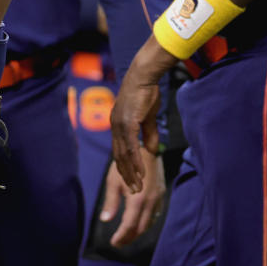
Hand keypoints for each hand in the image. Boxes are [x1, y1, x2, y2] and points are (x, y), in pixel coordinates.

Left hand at [101, 152, 165, 245]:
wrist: (148, 151)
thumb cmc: (126, 165)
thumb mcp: (114, 181)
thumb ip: (111, 202)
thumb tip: (105, 220)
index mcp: (137, 200)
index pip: (129, 226)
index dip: (121, 237)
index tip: (113, 243)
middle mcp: (150, 203)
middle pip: (140, 228)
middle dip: (129, 238)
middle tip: (118, 242)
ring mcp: (158, 200)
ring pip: (149, 224)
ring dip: (138, 232)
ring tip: (126, 236)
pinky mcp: (162, 196)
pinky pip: (155, 216)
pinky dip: (146, 223)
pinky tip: (138, 223)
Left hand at [110, 67, 161, 193]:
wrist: (144, 75)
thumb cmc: (146, 92)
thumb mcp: (148, 117)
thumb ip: (148, 134)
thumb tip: (150, 150)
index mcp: (118, 125)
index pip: (119, 151)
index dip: (125, 167)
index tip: (131, 180)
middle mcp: (116, 126)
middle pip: (119, 156)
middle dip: (126, 175)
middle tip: (134, 190)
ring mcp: (120, 124)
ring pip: (124, 154)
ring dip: (131, 172)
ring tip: (138, 186)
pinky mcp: (128, 122)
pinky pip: (131, 146)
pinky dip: (135, 161)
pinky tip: (141, 171)